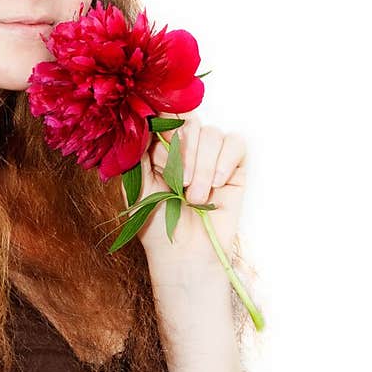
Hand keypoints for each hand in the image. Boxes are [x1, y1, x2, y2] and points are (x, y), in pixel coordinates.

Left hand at [121, 111, 247, 279]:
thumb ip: (137, 155)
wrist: (185, 255)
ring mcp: (210, 155)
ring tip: (194, 197)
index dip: (162, 126)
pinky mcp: (234, 166)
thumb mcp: (136, 189)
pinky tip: (216, 185)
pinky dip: (224, 161)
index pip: (164, 116)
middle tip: (178, 184)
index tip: (159, 151)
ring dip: (202, 166)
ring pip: (212, 133)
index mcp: (158, 148)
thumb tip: (141, 123)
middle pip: (189, 120)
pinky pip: (235, 143)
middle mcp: (186, 147)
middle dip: (183, 152)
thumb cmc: (157, 226)